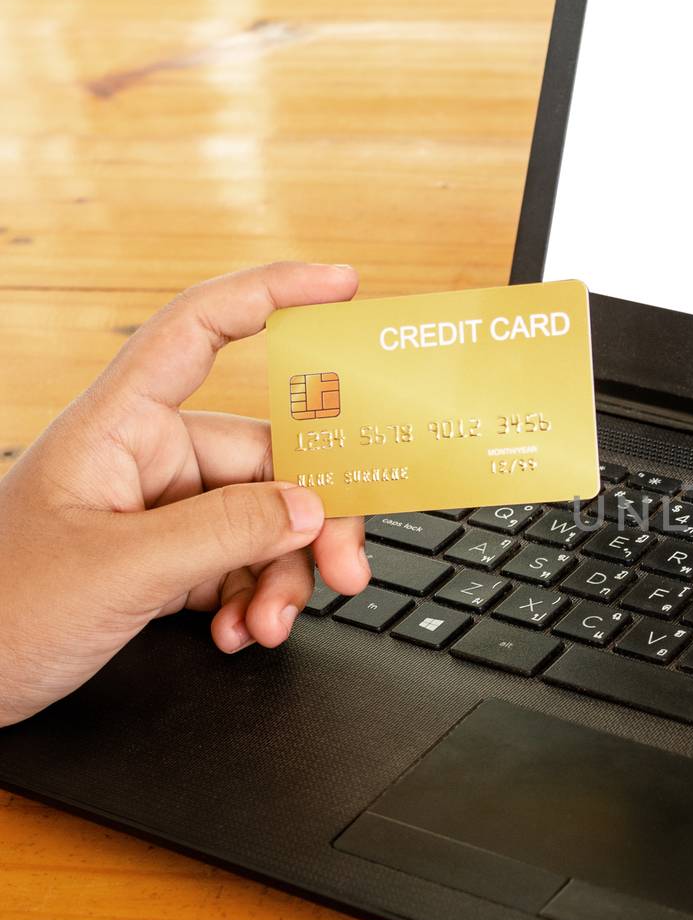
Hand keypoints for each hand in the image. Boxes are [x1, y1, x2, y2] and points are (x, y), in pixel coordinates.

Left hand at [0, 263, 371, 725]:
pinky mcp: (167, 561)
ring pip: (268, 519)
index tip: (342, 287)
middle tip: (347, 570)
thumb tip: (313, 508)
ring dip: (284, 574)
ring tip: (269, 625)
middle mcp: (146, 458)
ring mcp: (160, 511)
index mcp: (119, 427)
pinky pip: (244, 563)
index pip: (201, 330)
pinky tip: (240, 632)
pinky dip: (256, 599)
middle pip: (268, 457)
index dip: (274, 296)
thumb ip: (225, 533)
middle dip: (314, 518)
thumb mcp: (118, 571)